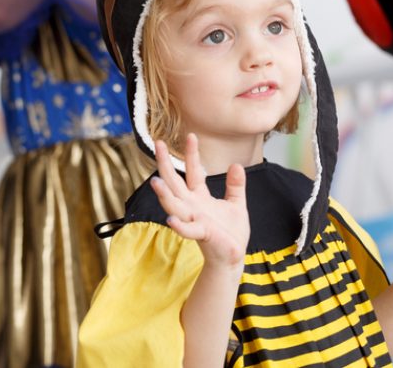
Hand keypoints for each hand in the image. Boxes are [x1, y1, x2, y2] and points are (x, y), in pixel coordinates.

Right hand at [151, 134, 248, 267]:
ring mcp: (194, 220)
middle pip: (175, 182)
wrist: (233, 256)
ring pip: (174, 205)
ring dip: (165, 195)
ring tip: (155, 181)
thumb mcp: (237, 203)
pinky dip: (179, 225)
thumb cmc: (231, 231)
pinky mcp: (202, 234)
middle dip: (166, 164)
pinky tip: (170, 219)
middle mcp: (192, 206)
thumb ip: (235, 185)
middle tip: (158, 143)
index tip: (191, 135)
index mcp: (200, 197)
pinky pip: (188, 230)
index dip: (192, 154)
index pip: (193, 171)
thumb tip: (236, 164)